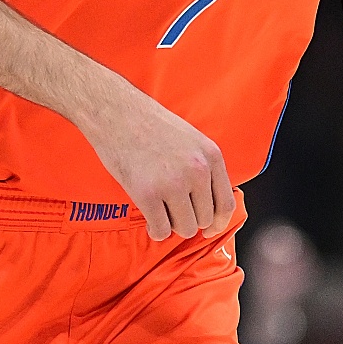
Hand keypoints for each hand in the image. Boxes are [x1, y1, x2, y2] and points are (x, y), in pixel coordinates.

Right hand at [78, 77, 234, 240]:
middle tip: (172, 210)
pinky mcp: (147, 194)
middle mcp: (197, 171)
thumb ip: (204, 168)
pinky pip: (161, 230)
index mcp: (210, 156)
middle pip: (204, 220)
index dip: (218, 223)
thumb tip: (209, 204)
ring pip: (185, 228)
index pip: (225, 204)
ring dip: (172, 225)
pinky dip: (155, 230)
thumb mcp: (191, 140)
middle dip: (188, 219)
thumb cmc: (150, 125)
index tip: (209, 230)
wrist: (117, 113)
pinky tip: (150, 219)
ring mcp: (173, 183)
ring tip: (160, 211)